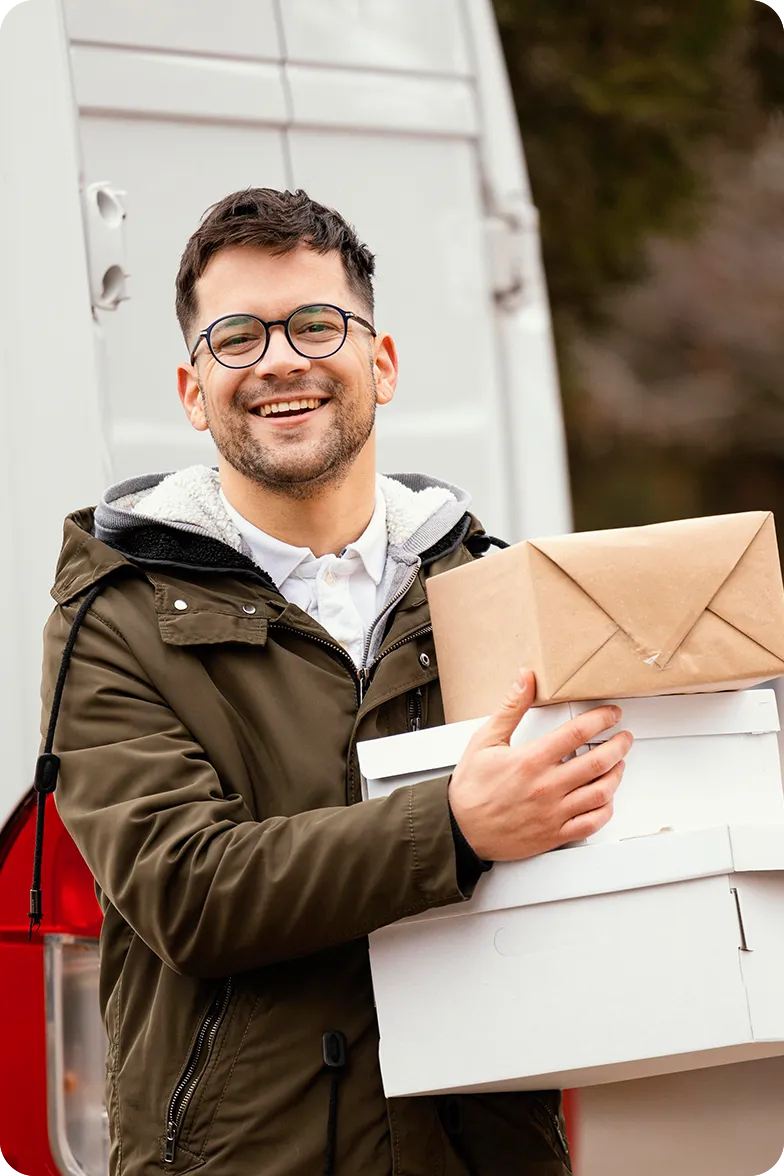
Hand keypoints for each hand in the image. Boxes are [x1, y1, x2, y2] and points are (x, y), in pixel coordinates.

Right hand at [448, 668, 631, 861]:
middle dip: (619, 745)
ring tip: (618, 765)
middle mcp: (546, 787)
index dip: (602, 719)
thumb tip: (524, 680)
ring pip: (600, 793)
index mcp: (531, 760)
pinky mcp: (554, 834)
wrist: (460, 830)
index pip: (578, 733)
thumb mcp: (485, 740)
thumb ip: (510, 708)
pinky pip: (592, 823)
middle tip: (624, 738)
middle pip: (598, 762)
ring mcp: (553, 813)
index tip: (611, 715)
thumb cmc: (471, 788)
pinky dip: (605, 809)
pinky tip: (605, 799)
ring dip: (616, 775)